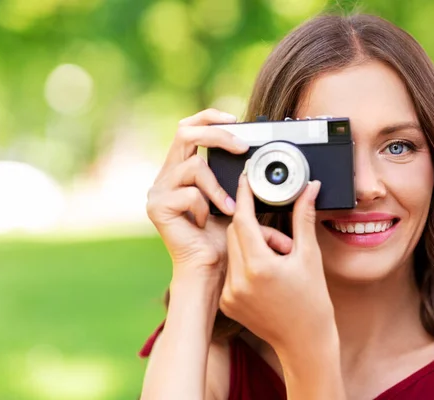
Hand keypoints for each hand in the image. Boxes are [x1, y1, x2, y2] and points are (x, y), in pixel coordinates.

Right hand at [146, 108, 288, 283]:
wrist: (209, 270)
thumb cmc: (224, 239)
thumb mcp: (239, 203)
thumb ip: (246, 183)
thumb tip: (275, 164)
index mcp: (182, 168)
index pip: (188, 128)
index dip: (209, 118)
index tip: (235, 119)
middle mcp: (166, 175)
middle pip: (184, 133)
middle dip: (216, 135)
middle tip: (242, 146)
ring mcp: (159, 191)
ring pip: (193, 166)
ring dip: (217, 186)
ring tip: (227, 208)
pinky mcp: (157, 207)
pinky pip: (189, 194)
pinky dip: (205, 207)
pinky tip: (204, 223)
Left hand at [219, 174, 335, 352]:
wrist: (304, 342)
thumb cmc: (312, 301)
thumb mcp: (310, 256)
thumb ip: (304, 218)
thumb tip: (310, 188)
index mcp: (259, 267)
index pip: (243, 220)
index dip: (244, 196)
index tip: (245, 179)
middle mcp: (238, 281)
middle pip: (236, 232)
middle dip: (257, 228)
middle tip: (283, 243)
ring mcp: (230, 294)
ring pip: (233, 250)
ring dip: (252, 246)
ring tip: (278, 264)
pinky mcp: (226, 302)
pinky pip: (231, 269)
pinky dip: (246, 264)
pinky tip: (266, 278)